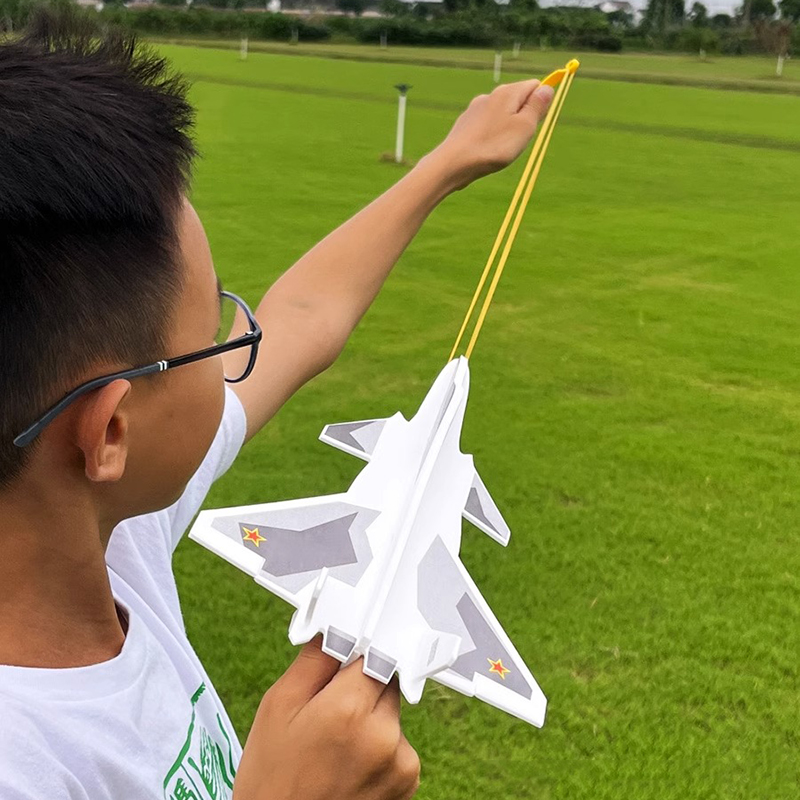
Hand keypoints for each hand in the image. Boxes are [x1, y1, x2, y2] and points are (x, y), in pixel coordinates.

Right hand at [234, 638, 420, 799]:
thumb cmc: (272, 781)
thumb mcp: (277, 708)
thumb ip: (314, 660)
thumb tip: (335, 627)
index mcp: (350, 709)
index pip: (373, 649)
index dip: (355, 651)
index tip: (342, 657)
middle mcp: (385, 734)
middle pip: (385, 679)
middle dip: (360, 685)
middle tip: (326, 710)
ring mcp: (402, 763)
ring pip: (391, 711)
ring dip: (371, 716)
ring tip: (334, 745)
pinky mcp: (409, 784)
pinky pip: (398, 742)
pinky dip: (379, 745)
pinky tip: (349, 764)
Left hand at [429, 79, 554, 191]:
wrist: (453, 163)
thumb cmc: (492, 146)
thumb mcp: (524, 127)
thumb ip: (537, 107)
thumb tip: (547, 88)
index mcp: (507, 92)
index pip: (534, 86)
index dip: (541, 104)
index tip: (535, 124)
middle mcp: (491, 95)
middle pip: (518, 100)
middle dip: (524, 118)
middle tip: (518, 139)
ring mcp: (476, 109)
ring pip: (502, 114)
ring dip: (508, 128)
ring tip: (500, 148)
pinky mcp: (466, 123)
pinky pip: (488, 126)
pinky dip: (493, 136)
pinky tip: (486, 150)